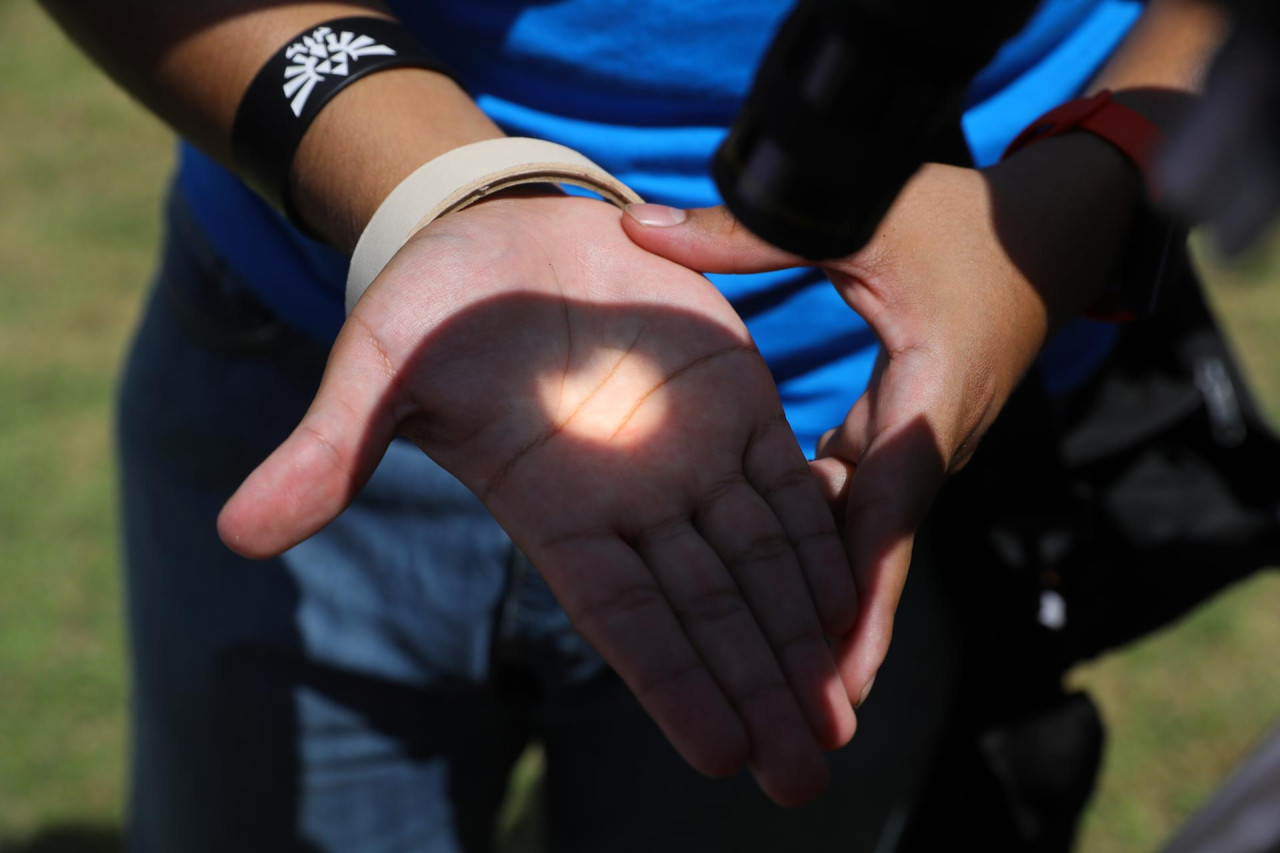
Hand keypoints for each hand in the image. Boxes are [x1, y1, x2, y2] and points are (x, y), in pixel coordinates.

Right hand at [217, 192, 861, 804]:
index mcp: (559, 511)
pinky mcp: (737, 402)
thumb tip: (240, 534)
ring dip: (803, 640)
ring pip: (760, 564)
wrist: (503, 233)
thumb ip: (331, 450)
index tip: (724, 755)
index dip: (672, 684)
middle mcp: (633, 502)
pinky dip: (824, 543)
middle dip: (757, 692)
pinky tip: (859, 601)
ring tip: (841, 719)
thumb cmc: (432, 308)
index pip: (625, 620)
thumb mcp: (377, 369)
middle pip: (708, 614)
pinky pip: (790, 485)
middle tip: (806, 776)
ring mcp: (691, 455)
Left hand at [623, 145, 1138, 706]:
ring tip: (769, 675)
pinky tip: (759, 584)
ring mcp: (911, 445)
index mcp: (927, 402)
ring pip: (856, 536)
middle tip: (792, 716)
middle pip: (867, 553)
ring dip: (819, 601)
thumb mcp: (868, 214)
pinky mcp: (896, 435)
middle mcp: (923, 443)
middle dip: (833, 633)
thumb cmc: (966, 222)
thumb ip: (756, 228)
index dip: (857, 598)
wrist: (1049, 237)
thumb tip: (638, 226)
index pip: (887, 513)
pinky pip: (851, 502)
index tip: (832, 675)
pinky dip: (813, 544)